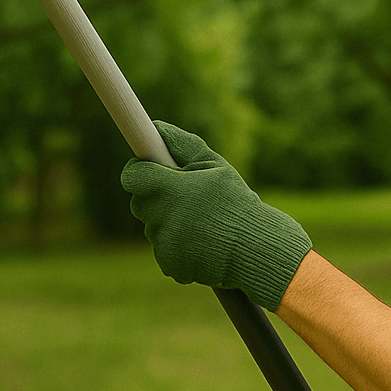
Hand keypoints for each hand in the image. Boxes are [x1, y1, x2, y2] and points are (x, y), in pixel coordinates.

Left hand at [121, 121, 311, 311]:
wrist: (257, 250)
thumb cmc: (237, 203)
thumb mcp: (215, 165)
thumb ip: (182, 144)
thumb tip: (157, 126)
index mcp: (169, 189)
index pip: (132, 176)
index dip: (141, 170)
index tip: (152, 170)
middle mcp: (162, 218)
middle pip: (140, 202)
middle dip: (156, 197)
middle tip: (184, 197)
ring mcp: (164, 244)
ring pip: (152, 226)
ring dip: (168, 222)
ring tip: (200, 222)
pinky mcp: (169, 264)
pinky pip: (163, 249)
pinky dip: (176, 246)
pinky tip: (200, 242)